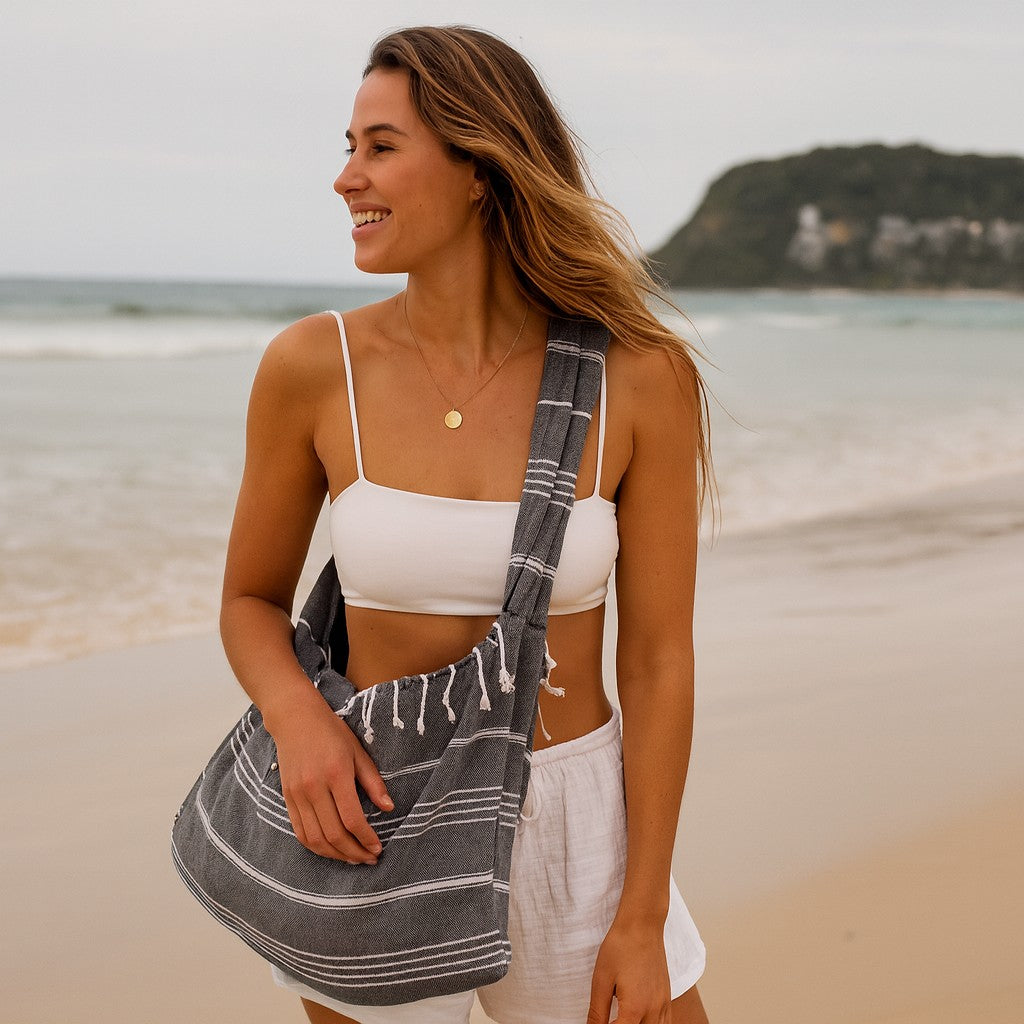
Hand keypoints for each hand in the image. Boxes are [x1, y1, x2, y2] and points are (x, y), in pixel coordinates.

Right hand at [271, 699, 392, 862]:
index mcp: (335, 774)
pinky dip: (316, 847)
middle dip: (354, 852)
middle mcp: (314, 787)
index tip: (378, 848)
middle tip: (369, 859)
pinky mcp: (287, 798)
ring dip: (335, 855)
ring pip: (315, 839)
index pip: (352, 818)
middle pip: (333, 834)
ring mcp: (297, 795)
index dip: (366, 838)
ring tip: (352, 858)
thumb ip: (373, 781)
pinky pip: (300, 832)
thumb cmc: (331, 732)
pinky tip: (331, 850)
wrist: (295, 718)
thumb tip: (389, 808)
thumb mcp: (358, 751)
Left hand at [587, 917, 672, 1023]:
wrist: (642, 924)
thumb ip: (597, 1012)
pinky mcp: (667, 997)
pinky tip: (641, 1021)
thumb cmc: (620, 947)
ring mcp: (663, 1004)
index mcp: (634, 1008)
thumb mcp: (601, 980)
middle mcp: (653, 1010)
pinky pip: (666, 1023)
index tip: (599, 1023)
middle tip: (610, 1018)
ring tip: (622, 1018)